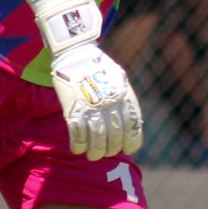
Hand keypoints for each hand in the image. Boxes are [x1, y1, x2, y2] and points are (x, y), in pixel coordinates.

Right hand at [49, 41, 143, 160]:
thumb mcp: (119, 80)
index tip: (128, 150)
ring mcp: (92, 107)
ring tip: (92, 156)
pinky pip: (77, 134)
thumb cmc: (99, 67)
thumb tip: (129, 125)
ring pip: (97, 139)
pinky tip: (78, 149)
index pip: (133, 127)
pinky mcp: (74, 108)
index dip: (132, 142)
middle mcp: (110, 103)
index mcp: (124, 96)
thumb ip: (124, 100)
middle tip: (106, 153)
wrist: (76, 53)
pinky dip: (78, 145)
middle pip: (115, 136)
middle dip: (111, 149)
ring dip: (95, 152)